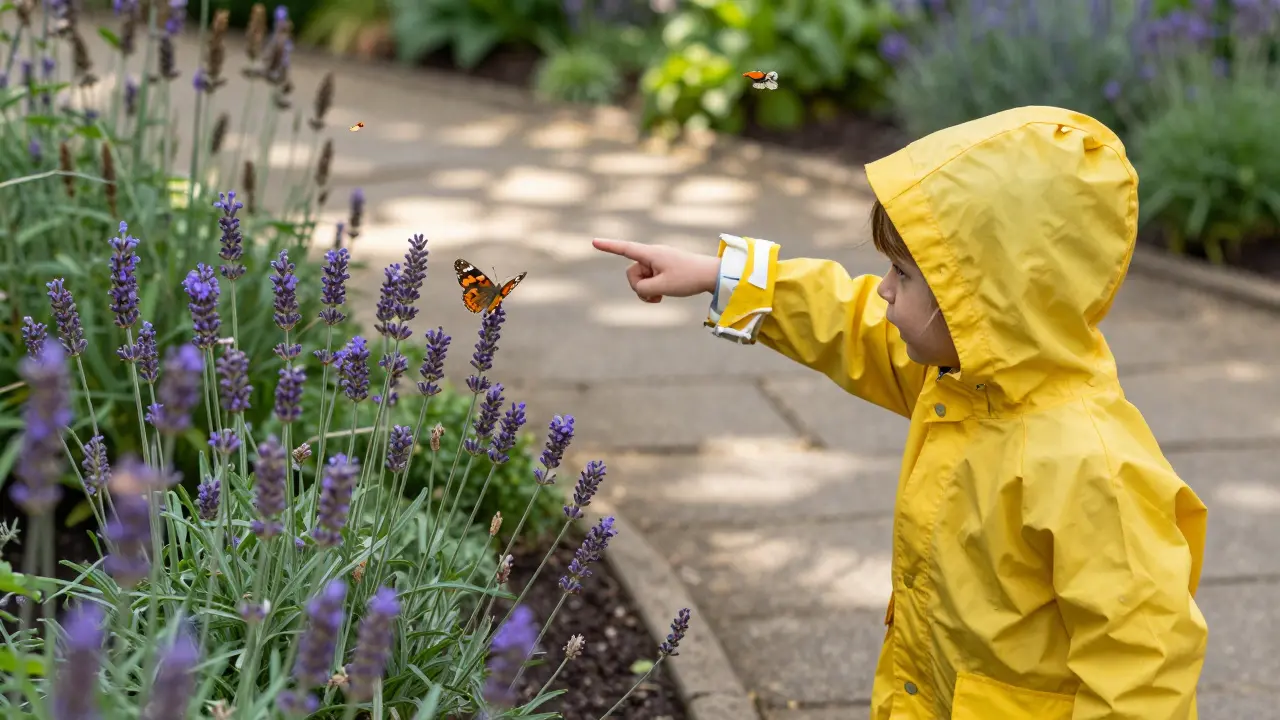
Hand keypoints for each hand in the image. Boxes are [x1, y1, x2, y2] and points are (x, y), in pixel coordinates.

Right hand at [592, 238, 720, 302]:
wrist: (712, 275)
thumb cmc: (688, 278)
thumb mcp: (662, 287)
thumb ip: (642, 288)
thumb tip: (640, 287)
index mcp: (651, 254)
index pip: (625, 248)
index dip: (608, 246)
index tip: (593, 241)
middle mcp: (652, 254)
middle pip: (632, 273)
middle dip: (639, 287)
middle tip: (656, 295)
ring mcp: (658, 261)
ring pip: (641, 279)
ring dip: (647, 290)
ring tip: (662, 296)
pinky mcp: (663, 268)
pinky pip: (650, 280)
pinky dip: (653, 289)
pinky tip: (662, 296)